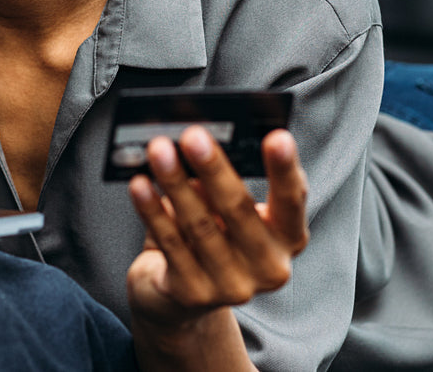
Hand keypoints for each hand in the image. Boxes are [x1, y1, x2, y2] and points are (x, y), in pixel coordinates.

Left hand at [125, 125, 309, 336]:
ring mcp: (232, 286)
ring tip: (159, 151)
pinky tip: (140, 185)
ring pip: (200, 225)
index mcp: (287, 238)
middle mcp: (268, 267)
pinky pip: (169, 243)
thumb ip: (223, 184)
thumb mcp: (227, 210)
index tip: (277, 137)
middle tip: (193, 135)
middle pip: (239, 209)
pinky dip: (152, 210)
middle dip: (213, 169)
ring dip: (176, 183)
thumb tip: (198, 149)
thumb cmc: (211, 237)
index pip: (292, 199)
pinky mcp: (193, 294)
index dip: (285, 169)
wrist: (180, 296)